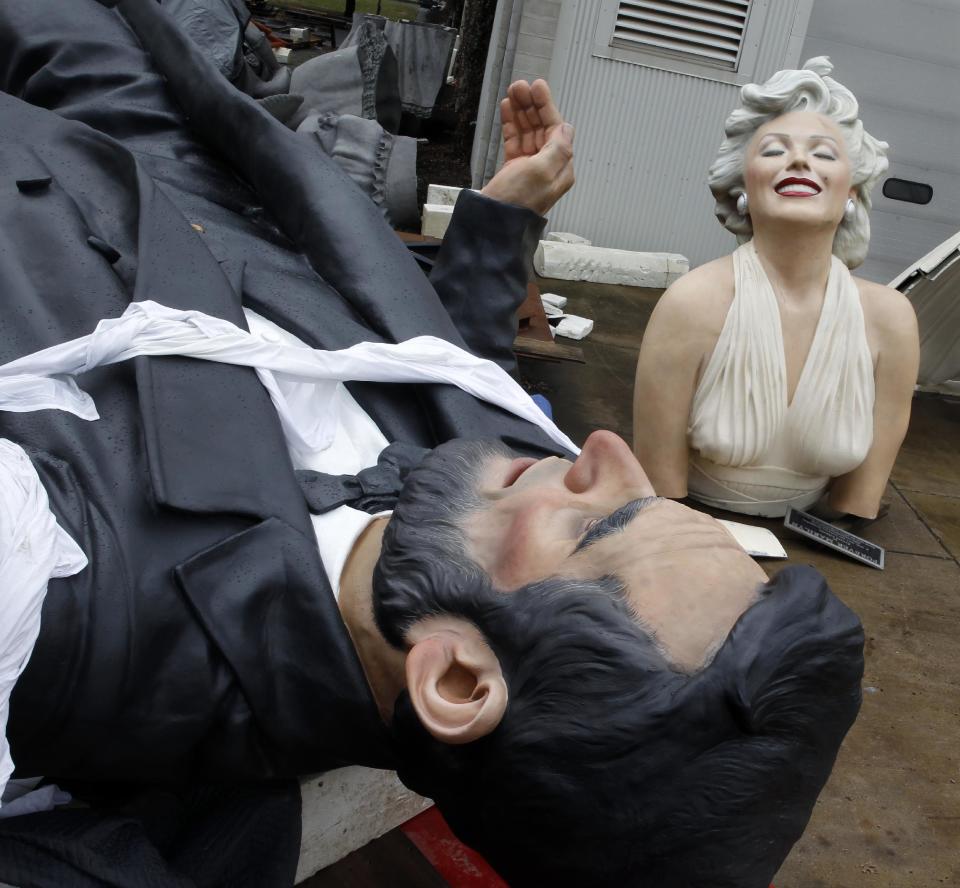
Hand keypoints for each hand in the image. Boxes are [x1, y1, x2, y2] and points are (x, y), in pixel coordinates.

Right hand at [480, 79, 574, 216]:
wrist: (492, 223)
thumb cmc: (517, 202)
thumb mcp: (541, 172)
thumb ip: (557, 148)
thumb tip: (566, 128)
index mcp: (560, 168)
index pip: (556, 129)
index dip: (547, 107)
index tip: (537, 87)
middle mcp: (547, 167)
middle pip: (541, 127)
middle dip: (532, 106)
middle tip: (519, 86)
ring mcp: (530, 167)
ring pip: (527, 132)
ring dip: (521, 111)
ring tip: (511, 93)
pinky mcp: (513, 169)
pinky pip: (515, 141)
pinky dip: (511, 125)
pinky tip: (507, 110)